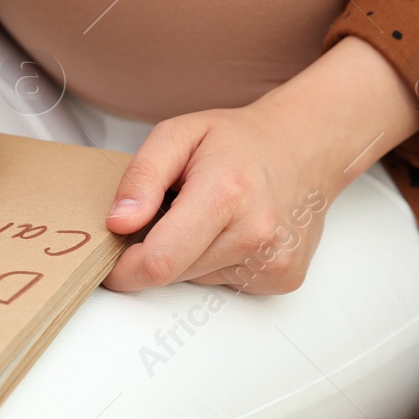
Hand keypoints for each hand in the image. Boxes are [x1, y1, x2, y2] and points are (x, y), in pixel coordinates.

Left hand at [104, 36, 418, 293]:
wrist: (306, 147)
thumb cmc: (239, 141)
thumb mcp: (178, 134)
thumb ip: (141, 177)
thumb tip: (119, 223)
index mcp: (226, 194)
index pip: (159, 262)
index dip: (124, 270)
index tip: (112, 260)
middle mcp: (256, 233)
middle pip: (175, 274)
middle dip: (157, 254)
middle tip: (170, 217)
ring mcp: (274, 260)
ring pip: (198, 281)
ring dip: (189, 257)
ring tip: (210, 217)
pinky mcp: (285, 278)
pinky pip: (226, 283)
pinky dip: (218, 262)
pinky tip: (234, 232)